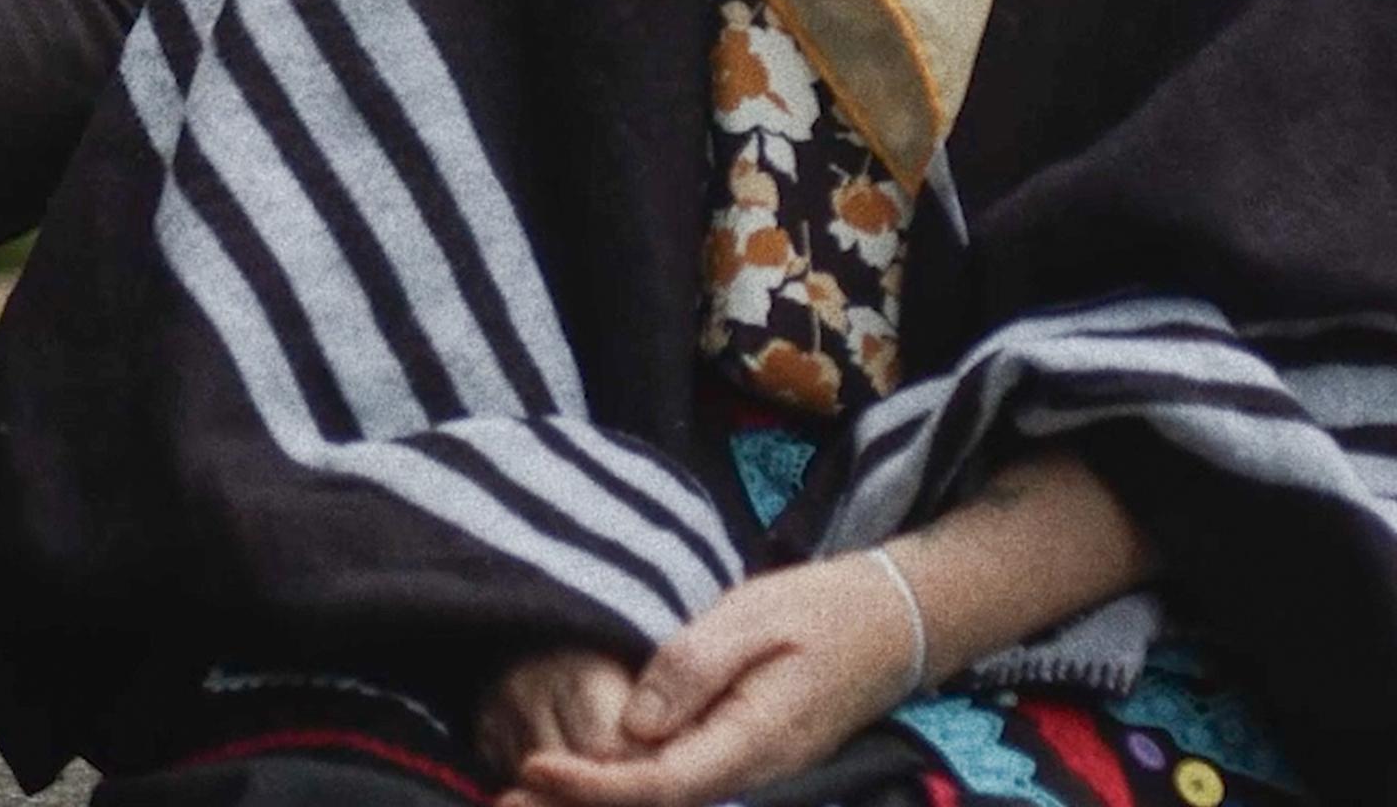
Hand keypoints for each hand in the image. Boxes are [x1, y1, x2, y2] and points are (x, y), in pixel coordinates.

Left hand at [510, 554, 918, 806]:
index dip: (592, 785)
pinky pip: (676, 784)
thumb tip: (632, 724)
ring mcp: (748, 771)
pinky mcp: (742, 757)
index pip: (659, 785)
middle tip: (501, 801)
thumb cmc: (824, 609)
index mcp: (752, 742)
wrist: (895, 622)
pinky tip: (579, 775)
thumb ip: (692, 666)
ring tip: (521, 793)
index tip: (532, 766)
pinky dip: (623, 786)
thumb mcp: (754, 616)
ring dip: (594, 800)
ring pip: (663, 801)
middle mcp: (749, 772)